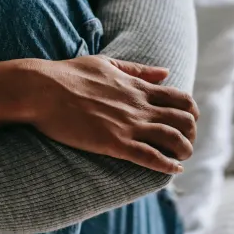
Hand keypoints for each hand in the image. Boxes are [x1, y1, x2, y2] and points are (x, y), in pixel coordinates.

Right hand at [28, 56, 198, 173]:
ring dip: (184, 150)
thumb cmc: (69, 74)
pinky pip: (149, 156)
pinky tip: (174, 170)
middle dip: (191, 133)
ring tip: (183, 158)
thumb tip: (166, 73)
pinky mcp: (114, 143)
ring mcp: (128, 125)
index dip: (191, 113)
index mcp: (138, 87)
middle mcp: (139, 106)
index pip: (180, 99)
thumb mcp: (108, 64)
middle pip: (183, 120)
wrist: (42, 89)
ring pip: (172, 139)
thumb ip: (138, 70)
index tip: (189, 122)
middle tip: (186, 143)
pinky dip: (166, 165)